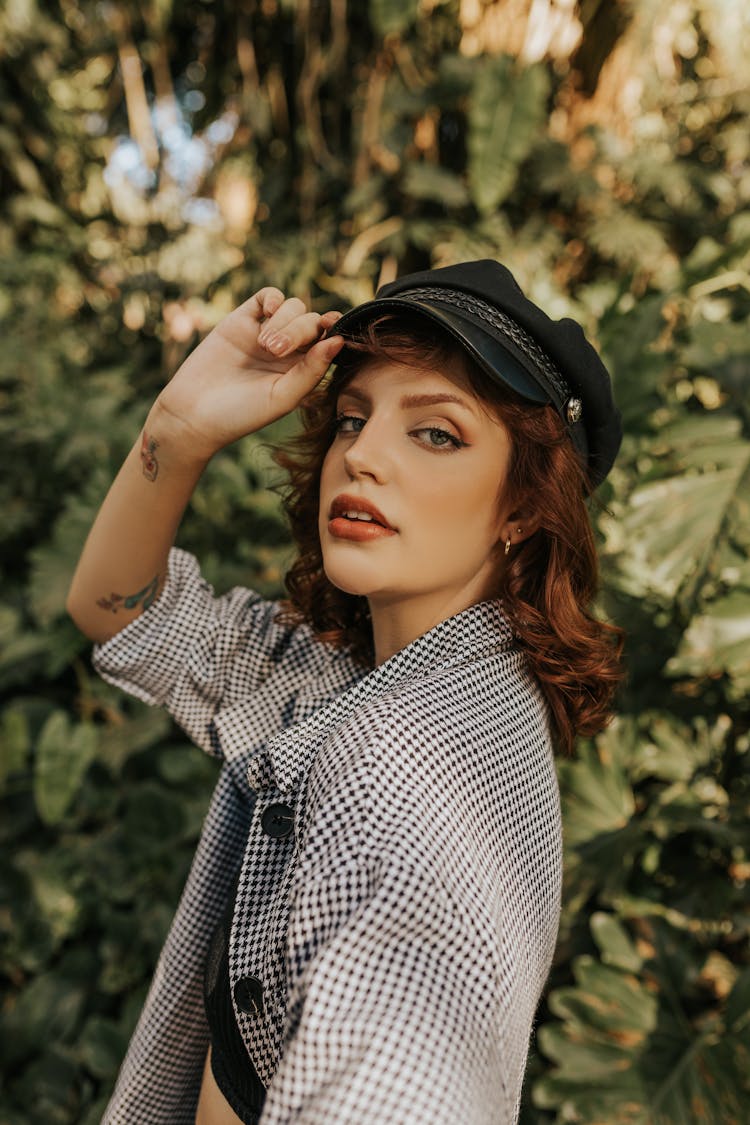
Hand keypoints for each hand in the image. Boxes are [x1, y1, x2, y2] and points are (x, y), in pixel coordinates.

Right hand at [153, 289, 343, 460]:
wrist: (193, 412)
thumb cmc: (241, 413)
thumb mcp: (283, 397)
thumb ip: (312, 370)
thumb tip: (339, 340)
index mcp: (303, 370)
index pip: (329, 341)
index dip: (336, 331)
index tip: (333, 331)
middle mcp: (289, 351)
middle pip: (312, 322)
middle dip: (300, 331)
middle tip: (274, 351)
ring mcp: (265, 333)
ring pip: (294, 307)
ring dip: (285, 320)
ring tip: (264, 344)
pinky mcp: (242, 320)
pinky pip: (268, 297)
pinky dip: (274, 299)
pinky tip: (268, 313)